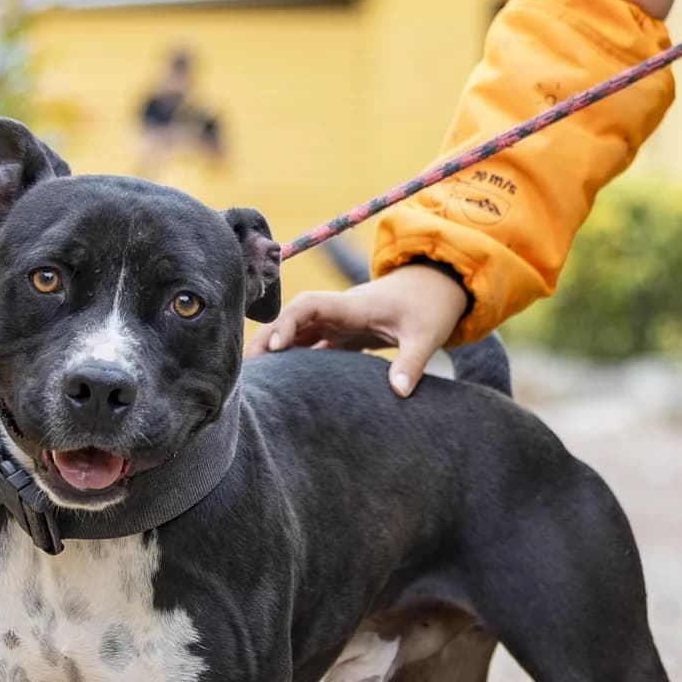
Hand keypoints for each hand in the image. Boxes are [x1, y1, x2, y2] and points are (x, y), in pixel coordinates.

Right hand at [245, 263, 468, 396]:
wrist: (436, 288)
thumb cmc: (430, 307)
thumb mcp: (426, 335)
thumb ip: (411, 363)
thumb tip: (397, 393)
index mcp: (353, 306)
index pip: (309, 306)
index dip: (287, 323)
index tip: (274, 348)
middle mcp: (338, 311)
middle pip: (291, 319)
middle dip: (266, 339)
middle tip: (246, 369)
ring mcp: (337, 322)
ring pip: (295, 331)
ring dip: (274, 349)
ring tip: (253, 378)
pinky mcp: (341, 333)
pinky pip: (308, 343)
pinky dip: (291, 357)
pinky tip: (278, 379)